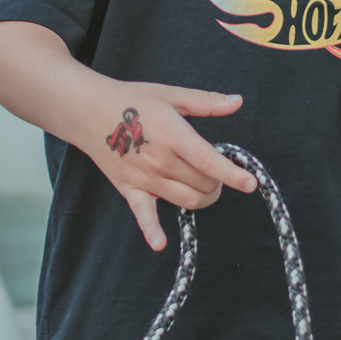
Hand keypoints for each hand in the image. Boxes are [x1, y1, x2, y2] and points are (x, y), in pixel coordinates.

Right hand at [79, 81, 256, 250]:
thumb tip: (237, 101)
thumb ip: (206, 102)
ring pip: (186, 200)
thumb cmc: (133, 100)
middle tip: (217, 173)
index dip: (233, 175)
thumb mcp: (172, 95)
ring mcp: (145, 178)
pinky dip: (152, 231)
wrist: (90, 112)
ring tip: (205, 188)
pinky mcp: (130, 190)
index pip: (210, 161)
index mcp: (174, 135)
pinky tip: (160, 244)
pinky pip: (143, 215)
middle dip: (219, 183)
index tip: (251, 184)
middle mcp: (161, 160)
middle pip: (203, 184)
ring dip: (203, 198)